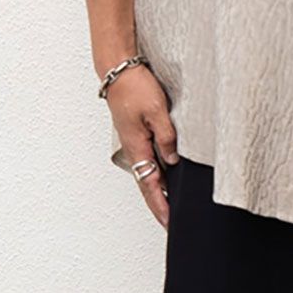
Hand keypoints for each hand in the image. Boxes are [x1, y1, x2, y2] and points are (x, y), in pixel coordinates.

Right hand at [106, 65, 179, 228]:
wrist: (119, 70)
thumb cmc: (135, 87)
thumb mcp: (157, 110)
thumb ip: (166, 136)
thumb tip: (173, 160)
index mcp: (137, 146)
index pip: (150, 184)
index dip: (160, 204)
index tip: (169, 222)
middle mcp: (134, 147)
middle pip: (148, 183)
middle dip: (159, 203)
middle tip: (171, 221)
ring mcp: (135, 140)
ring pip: (149, 170)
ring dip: (160, 188)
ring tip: (172, 203)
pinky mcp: (139, 131)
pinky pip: (149, 156)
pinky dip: (158, 170)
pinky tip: (168, 171)